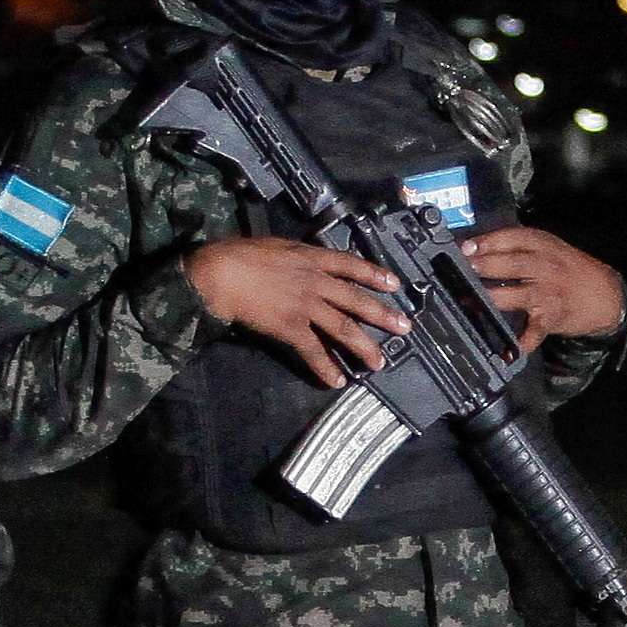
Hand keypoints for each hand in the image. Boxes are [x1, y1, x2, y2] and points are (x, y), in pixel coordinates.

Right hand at [187, 235, 407, 379]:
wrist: (221, 274)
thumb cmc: (240, 254)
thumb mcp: (277, 246)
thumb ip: (296, 256)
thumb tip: (304, 261)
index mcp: (311, 258)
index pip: (350, 264)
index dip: (374, 274)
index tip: (394, 283)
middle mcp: (315, 281)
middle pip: (356, 300)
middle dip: (382, 314)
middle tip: (404, 328)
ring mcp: (306, 306)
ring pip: (343, 327)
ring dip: (363, 346)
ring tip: (379, 362)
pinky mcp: (291, 328)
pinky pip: (313, 350)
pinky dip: (325, 367)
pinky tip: (337, 380)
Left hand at [461, 224, 626, 351]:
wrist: (605, 296)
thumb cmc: (569, 271)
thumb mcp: (550, 249)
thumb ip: (520, 248)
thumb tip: (477, 250)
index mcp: (544, 245)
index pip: (513, 238)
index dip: (488, 242)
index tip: (466, 247)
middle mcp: (547, 267)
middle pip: (513, 263)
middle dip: (486, 265)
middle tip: (463, 269)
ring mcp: (550, 293)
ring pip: (519, 293)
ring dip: (494, 297)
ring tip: (471, 300)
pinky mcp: (553, 317)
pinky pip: (536, 330)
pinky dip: (525, 339)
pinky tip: (511, 347)